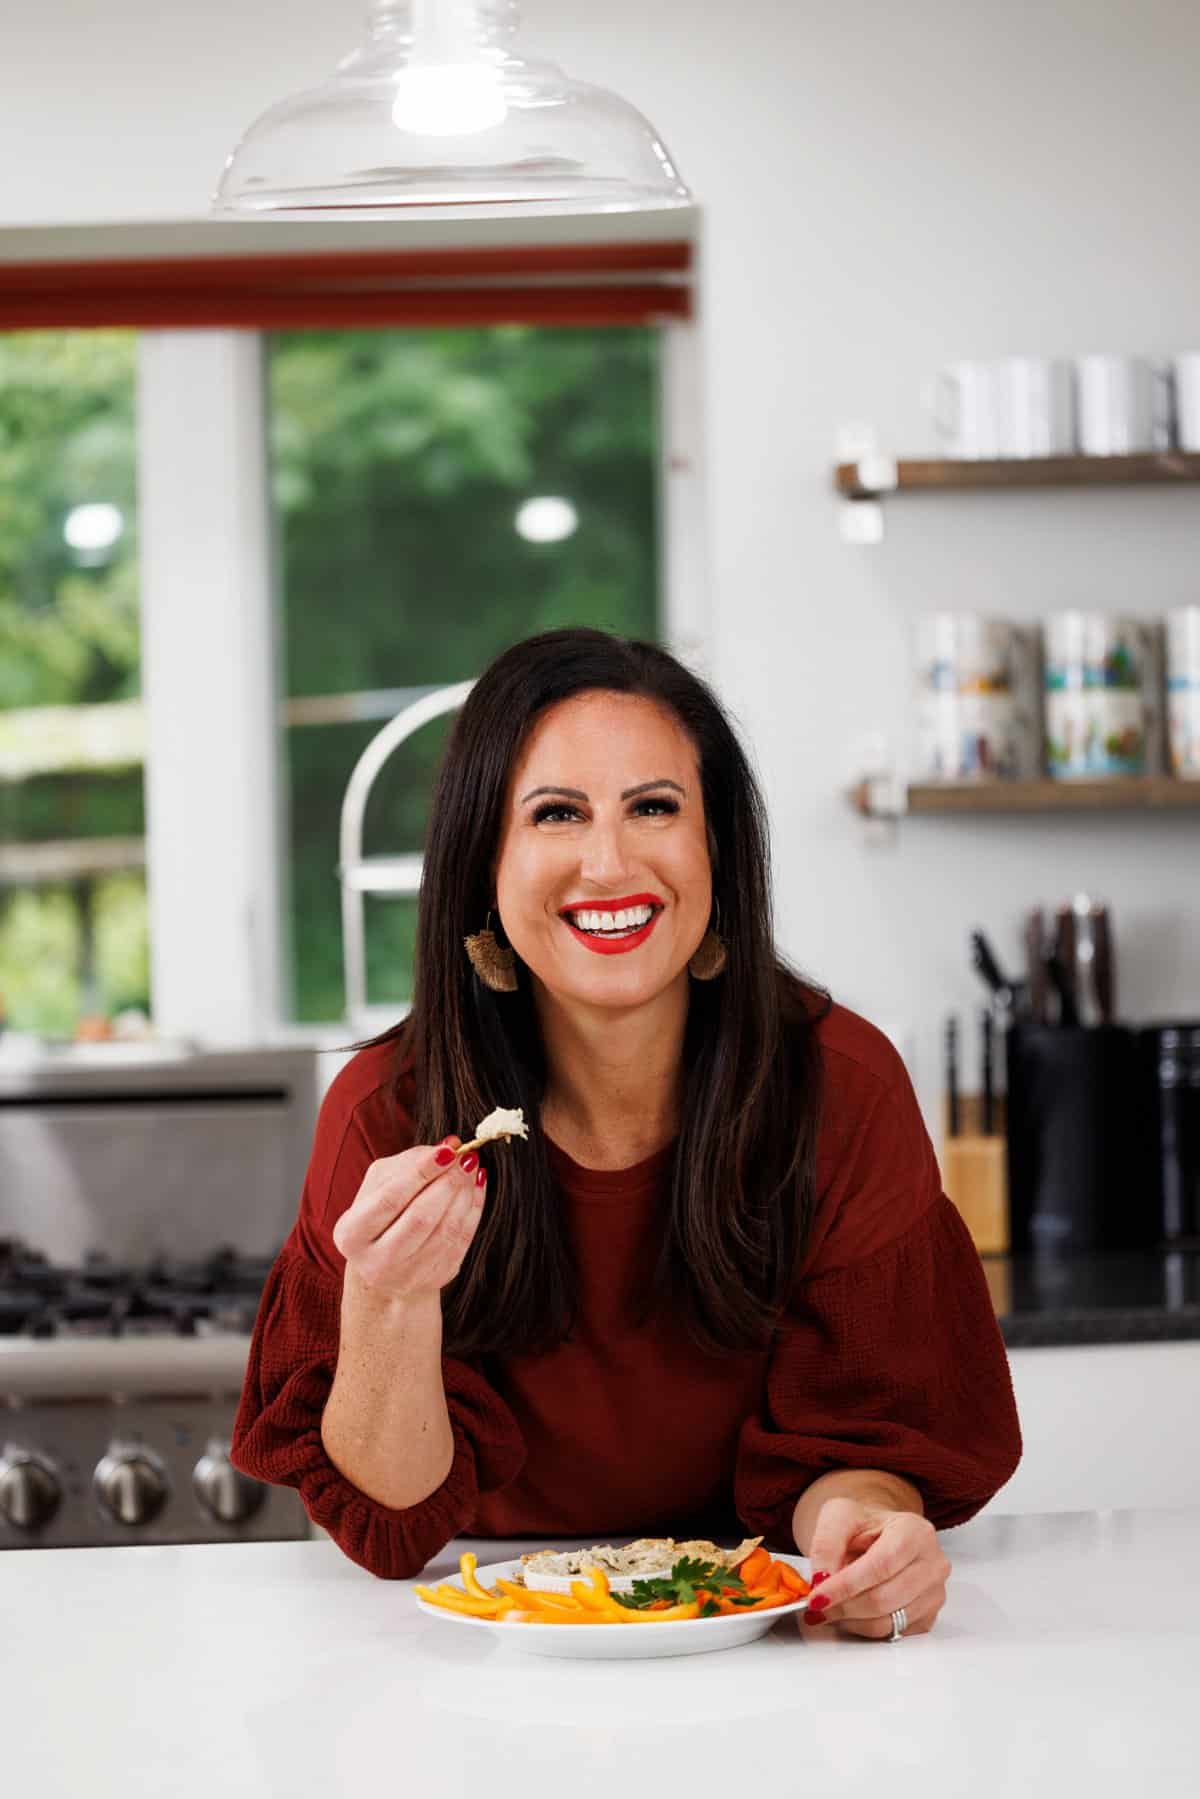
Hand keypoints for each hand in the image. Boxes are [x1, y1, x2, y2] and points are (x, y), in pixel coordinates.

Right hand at [331, 1136, 486, 1302]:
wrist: (384, 1269)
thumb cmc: (380, 1217)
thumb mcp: (378, 1187)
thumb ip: (408, 1163)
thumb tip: (449, 1146)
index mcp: (352, 1234)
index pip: (390, 1198)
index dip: (421, 1172)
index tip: (447, 1150)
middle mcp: (376, 1261)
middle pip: (421, 1217)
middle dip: (448, 1182)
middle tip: (465, 1157)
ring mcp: (408, 1275)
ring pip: (447, 1230)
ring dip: (465, 1194)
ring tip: (471, 1168)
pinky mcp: (435, 1279)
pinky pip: (462, 1241)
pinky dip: (474, 1210)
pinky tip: (476, 1188)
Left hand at [802, 1498, 950, 1638]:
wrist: (879, 1535)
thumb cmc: (864, 1525)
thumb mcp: (838, 1516)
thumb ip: (826, 1543)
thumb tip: (822, 1579)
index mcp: (916, 1531)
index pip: (882, 1566)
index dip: (847, 1585)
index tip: (818, 1597)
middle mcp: (933, 1563)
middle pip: (884, 1598)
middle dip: (844, 1606)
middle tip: (817, 1606)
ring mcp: (934, 1594)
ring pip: (887, 1622)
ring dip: (850, 1620)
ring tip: (830, 1607)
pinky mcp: (928, 1617)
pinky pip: (892, 1634)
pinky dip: (863, 1628)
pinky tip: (850, 1612)